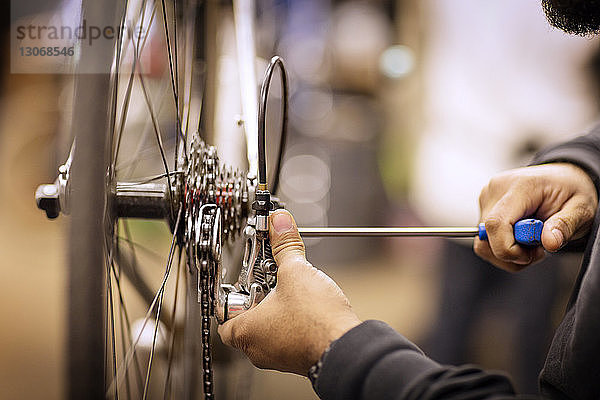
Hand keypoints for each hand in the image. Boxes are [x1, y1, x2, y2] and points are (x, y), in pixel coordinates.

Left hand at [218, 210, 360, 374]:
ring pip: (268, 328)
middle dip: (258, 297)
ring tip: (290, 290)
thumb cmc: (316, 321)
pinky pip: (287, 336)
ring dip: (277, 308)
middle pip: (246, 318)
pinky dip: (292, 321)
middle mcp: (257, 350)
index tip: (244, 279)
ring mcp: (278, 356)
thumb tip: (280, 223)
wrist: (347, 346)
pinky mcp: (298, 357)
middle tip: (269, 281)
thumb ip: (284, 245)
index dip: (233, 292)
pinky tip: (306, 306)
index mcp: (245, 332)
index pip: (223, 313)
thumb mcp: (296, 272)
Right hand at [474, 163, 597, 271]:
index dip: (509, 249)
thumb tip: (549, 242)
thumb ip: (565, 225)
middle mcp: (496, 189)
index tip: (533, 254)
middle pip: (487, 237)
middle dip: (513, 253)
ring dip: (508, 252)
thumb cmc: (570, 192)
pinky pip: (485, 239)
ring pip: (483, 242)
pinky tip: (521, 238)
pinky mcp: (484, 207)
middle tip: (538, 249)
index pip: (496, 223)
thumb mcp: (581, 208)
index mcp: (520, 186)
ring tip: (531, 243)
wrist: (561, 179)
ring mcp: (487, 198)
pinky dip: (503, 247)